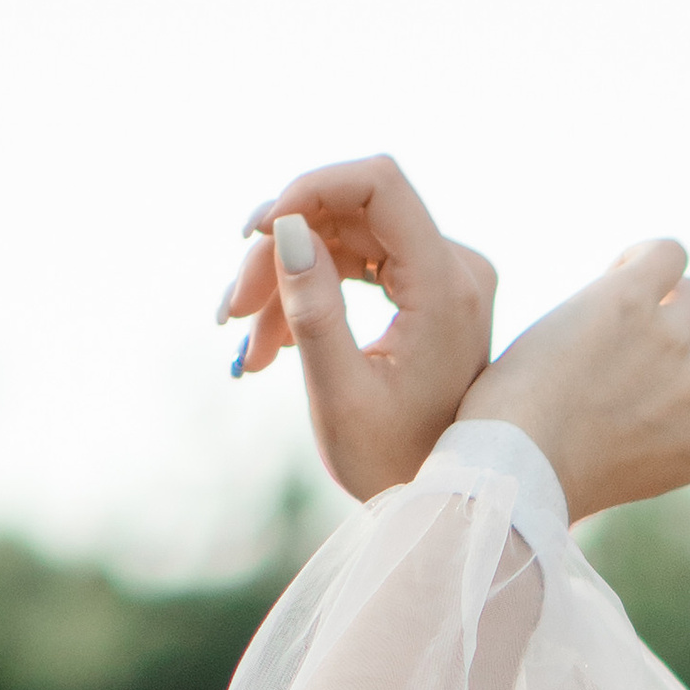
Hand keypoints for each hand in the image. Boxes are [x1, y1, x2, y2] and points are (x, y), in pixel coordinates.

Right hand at [219, 155, 497, 499]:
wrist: (449, 504)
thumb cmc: (396, 465)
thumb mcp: (341, 397)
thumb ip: (313, 311)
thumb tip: (285, 228)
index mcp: (448, 288)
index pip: (379, 185)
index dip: (308, 190)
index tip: (254, 233)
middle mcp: (457, 268)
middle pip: (351, 214)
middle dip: (281, 253)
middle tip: (231, 315)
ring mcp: (447, 276)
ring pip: (345, 238)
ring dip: (286, 280)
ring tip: (249, 347)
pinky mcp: (430, 290)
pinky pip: (358, 264)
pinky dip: (312, 293)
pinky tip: (275, 341)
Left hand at [455, 244, 689, 522]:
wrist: (511, 462)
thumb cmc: (570, 469)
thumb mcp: (660, 460)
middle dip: (674, 337)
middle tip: (614, 365)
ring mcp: (674, 339)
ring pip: (686, 292)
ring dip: (650, 302)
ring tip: (598, 334)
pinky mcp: (630, 299)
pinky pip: (666, 251)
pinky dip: (644, 259)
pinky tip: (612, 281)